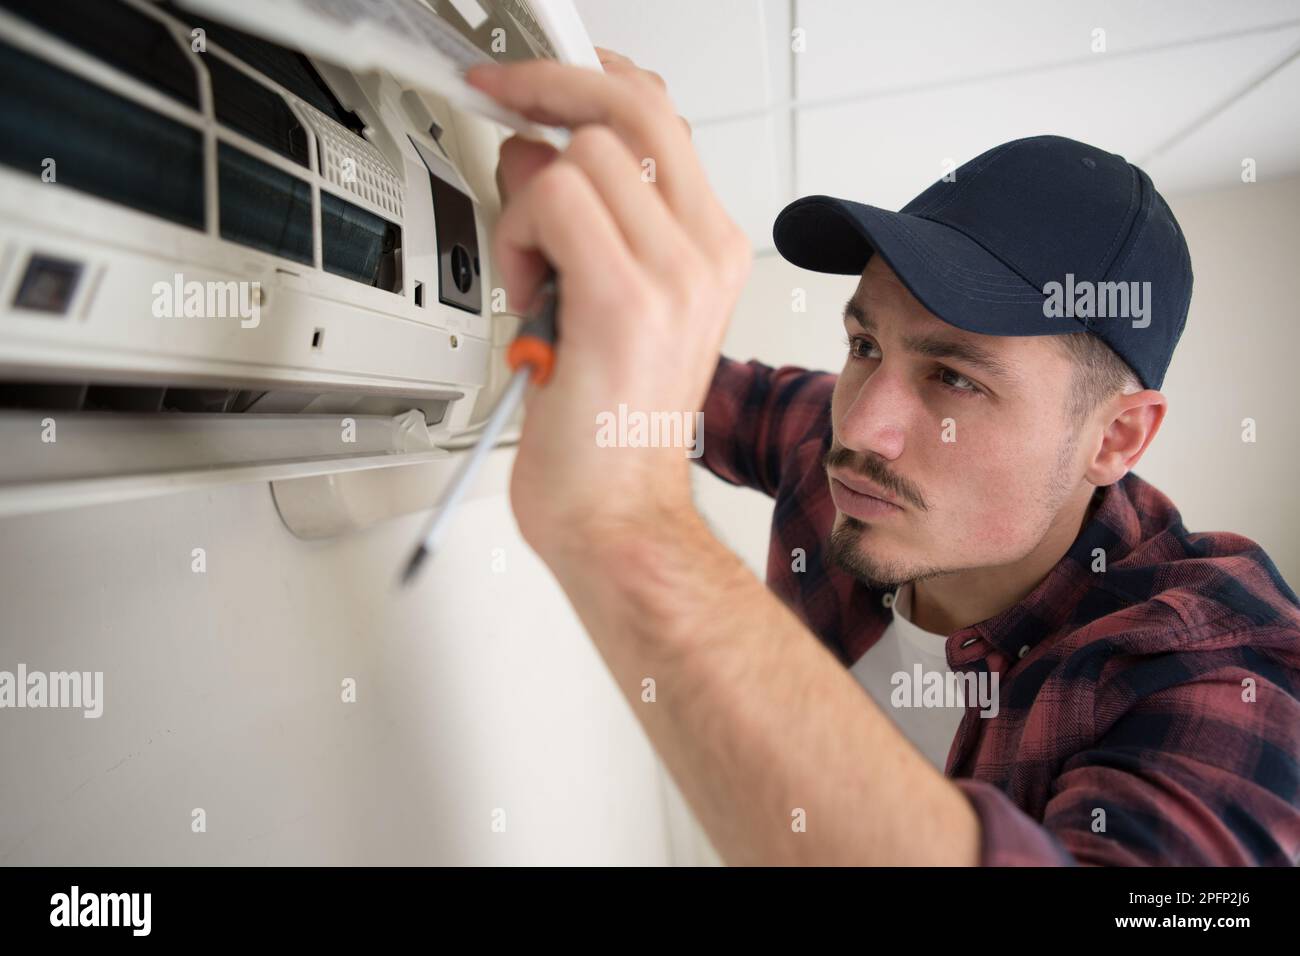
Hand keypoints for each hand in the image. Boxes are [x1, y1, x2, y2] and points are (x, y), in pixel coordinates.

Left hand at [465, 55, 750, 564]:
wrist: (616, 514)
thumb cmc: (607, 425)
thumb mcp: (608, 302)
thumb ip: (589, 220)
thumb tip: (535, 152)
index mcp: (707, 250)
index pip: (661, 118)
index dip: (593, 81)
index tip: (538, 80)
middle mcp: (702, 253)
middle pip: (632, 105)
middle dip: (548, 87)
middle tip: (499, 98)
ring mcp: (671, 273)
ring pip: (582, 150)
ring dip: (528, 202)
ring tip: (532, 273)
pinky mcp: (623, 297)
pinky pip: (553, 199)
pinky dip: (519, 235)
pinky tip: (528, 292)